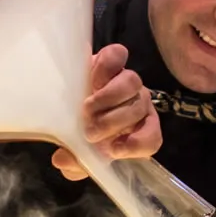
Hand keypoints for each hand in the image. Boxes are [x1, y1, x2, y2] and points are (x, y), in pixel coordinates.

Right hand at [51, 44, 161, 180]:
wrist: (66, 101)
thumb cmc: (79, 130)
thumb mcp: (78, 152)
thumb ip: (75, 161)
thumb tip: (64, 160)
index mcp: (135, 130)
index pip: (152, 139)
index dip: (138, 144)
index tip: (114, 150)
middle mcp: (135, 104)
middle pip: (140, 108)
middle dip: (114, 122)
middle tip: (91, 132)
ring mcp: (125, 80)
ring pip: (131, 82)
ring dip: (108, 98)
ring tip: (86, 109)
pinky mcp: (110, 60)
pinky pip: (117, 56)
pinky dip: (104, 69)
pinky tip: (90, 82)